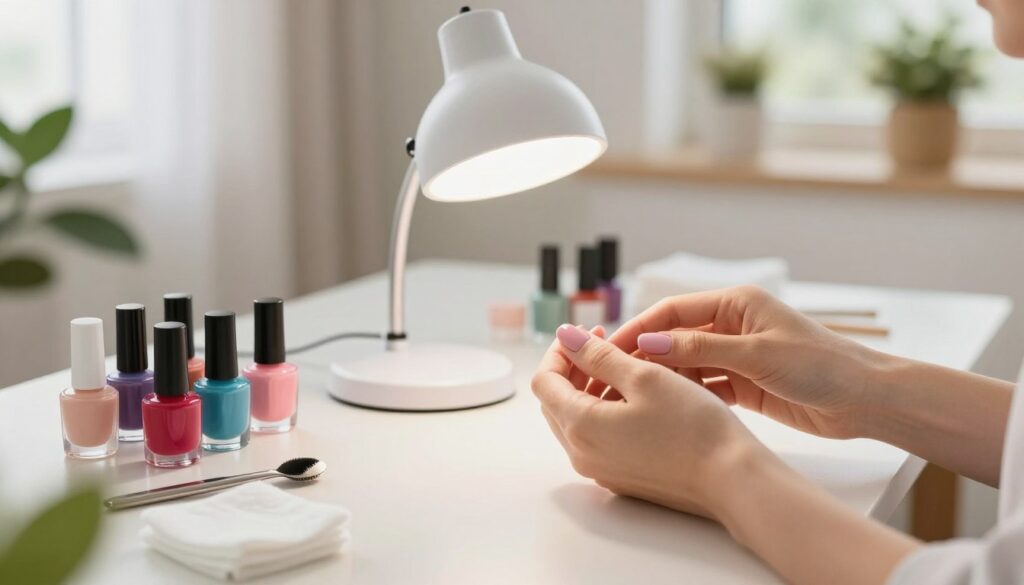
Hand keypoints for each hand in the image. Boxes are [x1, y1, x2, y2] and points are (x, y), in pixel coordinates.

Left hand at [531, 324, 767, 518]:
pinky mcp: (620, 477)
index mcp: (580, 426)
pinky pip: (597, 438)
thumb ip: (598, 355)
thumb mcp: (644, 377)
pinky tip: (636, 397)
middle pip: (555, 402)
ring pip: (576, 420)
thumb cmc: (693, 426)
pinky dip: (605, 411)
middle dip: (573, 368)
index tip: (585, 333)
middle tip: (602, 344)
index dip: (559, 352)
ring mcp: (600, 470)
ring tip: (625, 366)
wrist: (731, 479)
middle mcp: (581, 454)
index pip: (544, 382)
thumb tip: (565, 337)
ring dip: (590, 388)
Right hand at [606, 286, 884, 438]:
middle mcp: (732, 325)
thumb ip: (701, 349)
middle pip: (674, 338)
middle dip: (645, 357)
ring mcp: (737, 355)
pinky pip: (704, 386)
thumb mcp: (756, 353)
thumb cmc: (822, 365)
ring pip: (686, 364)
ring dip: (664, 378)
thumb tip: (649, 344)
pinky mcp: (744, 384)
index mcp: (736, 303)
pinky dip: (687, 395)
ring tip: (634, 398)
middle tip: (613, 378)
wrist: (866, 400)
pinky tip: (668, 408)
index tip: (609, 349)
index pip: (673, 311)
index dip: (639, 329)